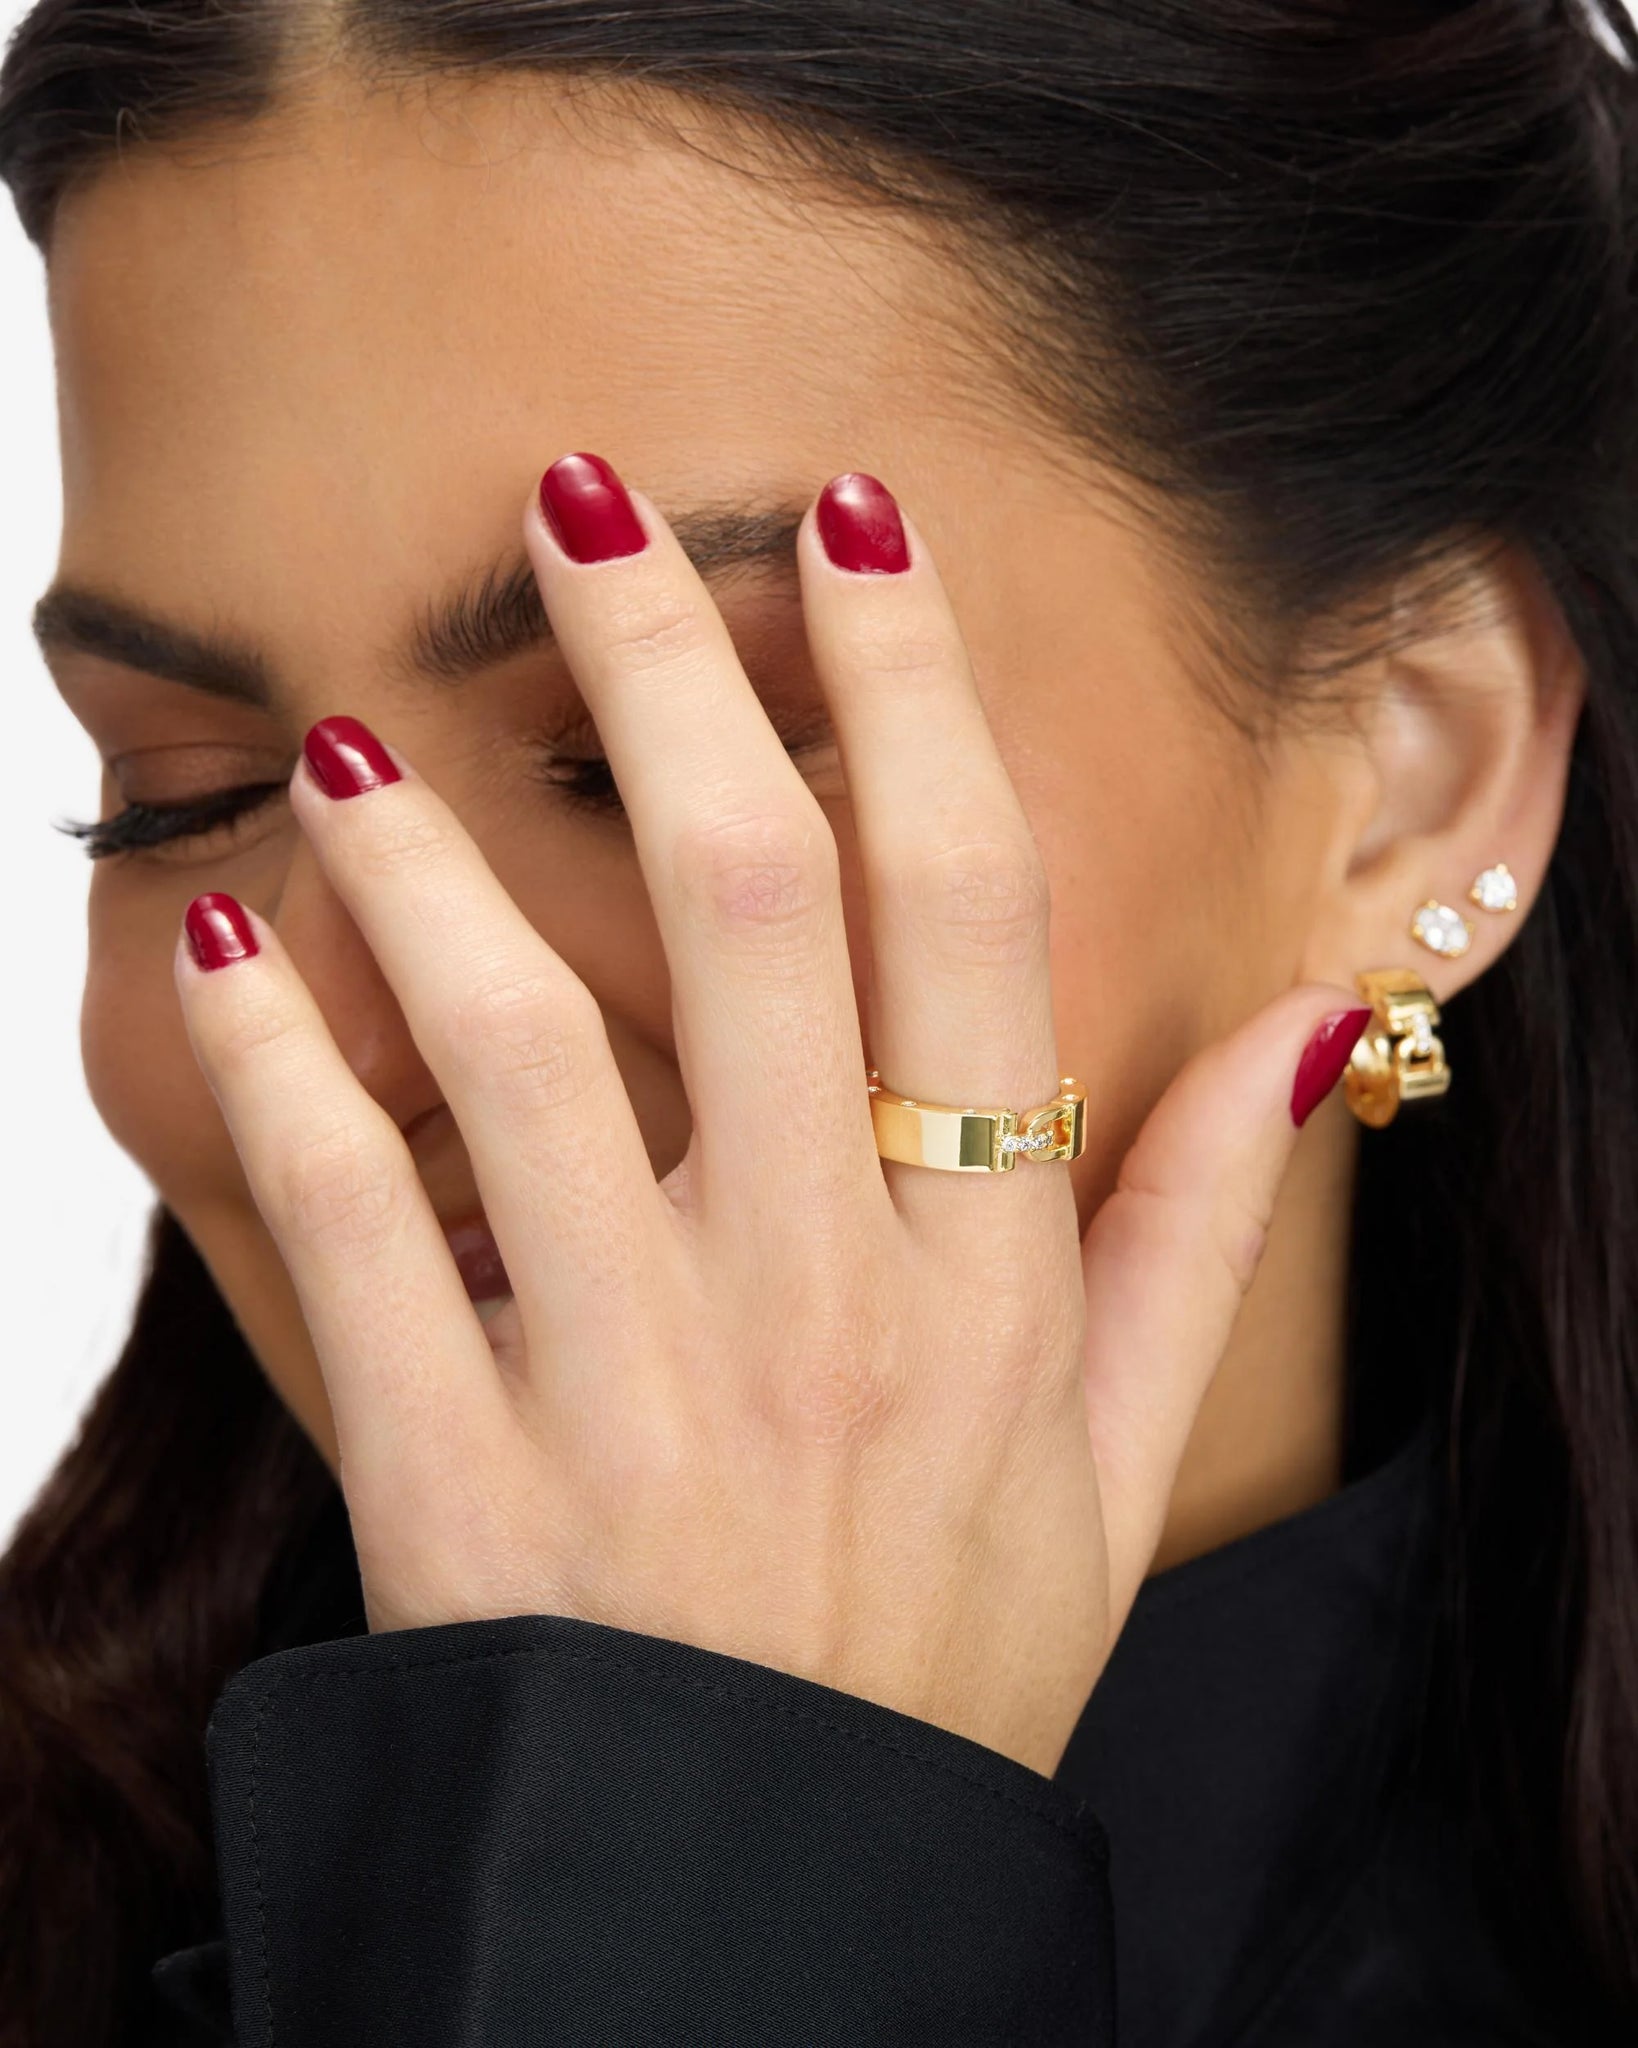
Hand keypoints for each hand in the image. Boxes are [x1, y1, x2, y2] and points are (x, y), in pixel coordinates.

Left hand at [175, 455, 1365, 1778]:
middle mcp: (819, 1298)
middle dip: (668, 671)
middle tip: (579, 505)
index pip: (963, 916)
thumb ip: (1200, 1235)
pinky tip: (235, 944)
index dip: (909, 694)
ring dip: (429, 857)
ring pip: (519, 1045)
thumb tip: (1304, 1028)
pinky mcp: (462, 1484)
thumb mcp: (1112, 1470)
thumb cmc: (936, 1667)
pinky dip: (283, 1073)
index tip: (849, 529)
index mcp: (983, 1280)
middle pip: (746, 907)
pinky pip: (348, 1237)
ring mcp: (634, 1386)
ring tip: (349, 729)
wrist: (761, 1917)